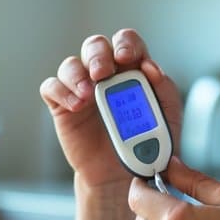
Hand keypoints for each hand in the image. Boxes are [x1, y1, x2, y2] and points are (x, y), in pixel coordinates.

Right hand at [39, 30, 182, 189]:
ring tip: (88, 95)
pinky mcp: (62, 106)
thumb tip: (151, 68)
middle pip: (95, 46)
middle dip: (98, 54)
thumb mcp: (167, 117)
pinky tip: (76, 105)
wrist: (124, 176)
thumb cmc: (146, 144)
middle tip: (102, 72)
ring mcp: (81, 89)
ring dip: (77, 74)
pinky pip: (52, 87)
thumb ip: (164, 90)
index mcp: (131, 70)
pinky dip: (61, 91)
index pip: (126, 42)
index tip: (127, 57)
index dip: (125, 43)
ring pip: (70, 64)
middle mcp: (104, 75)